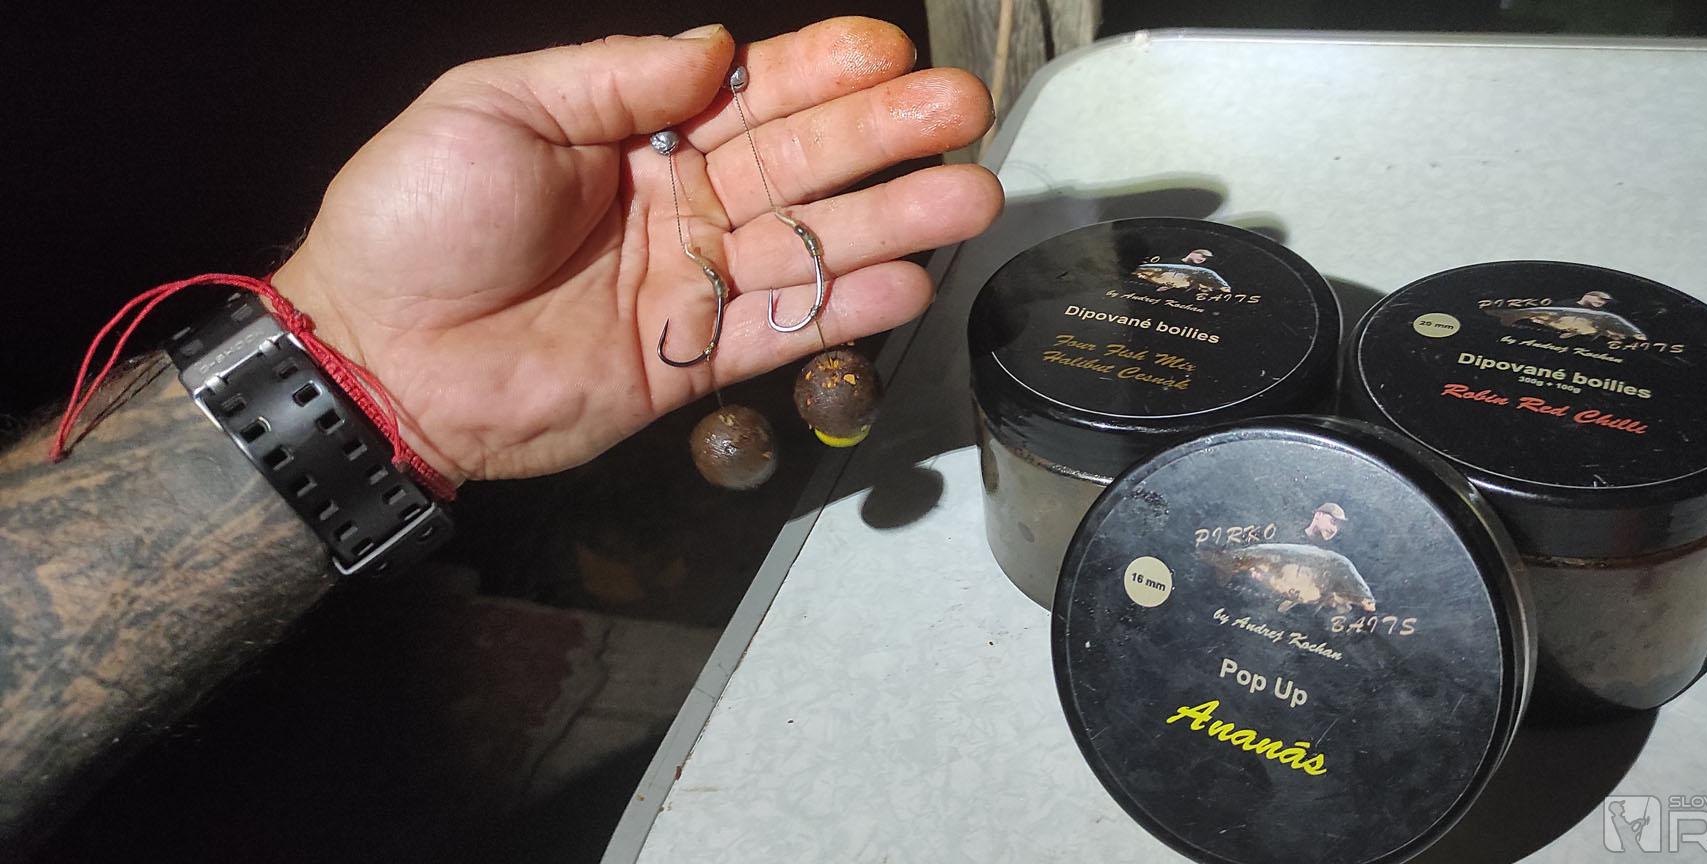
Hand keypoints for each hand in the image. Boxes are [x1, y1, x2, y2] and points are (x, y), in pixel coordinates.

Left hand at [273, 18, 1000, 483]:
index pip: (750, 93)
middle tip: (962, 111)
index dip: (821, 69)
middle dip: (885, 135)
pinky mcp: (689, 360)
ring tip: (970, 195)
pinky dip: (844, 310)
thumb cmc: (411, 220)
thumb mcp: (495, 107)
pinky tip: (910, 282)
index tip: (887, 51)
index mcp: (632, 132)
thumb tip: (716, 48)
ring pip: (809, 244)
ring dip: (893, 220)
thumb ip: (612, 76)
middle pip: (801, 162)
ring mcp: (689, 283)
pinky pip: (781, 330)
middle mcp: (677, 203)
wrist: (373, 357)